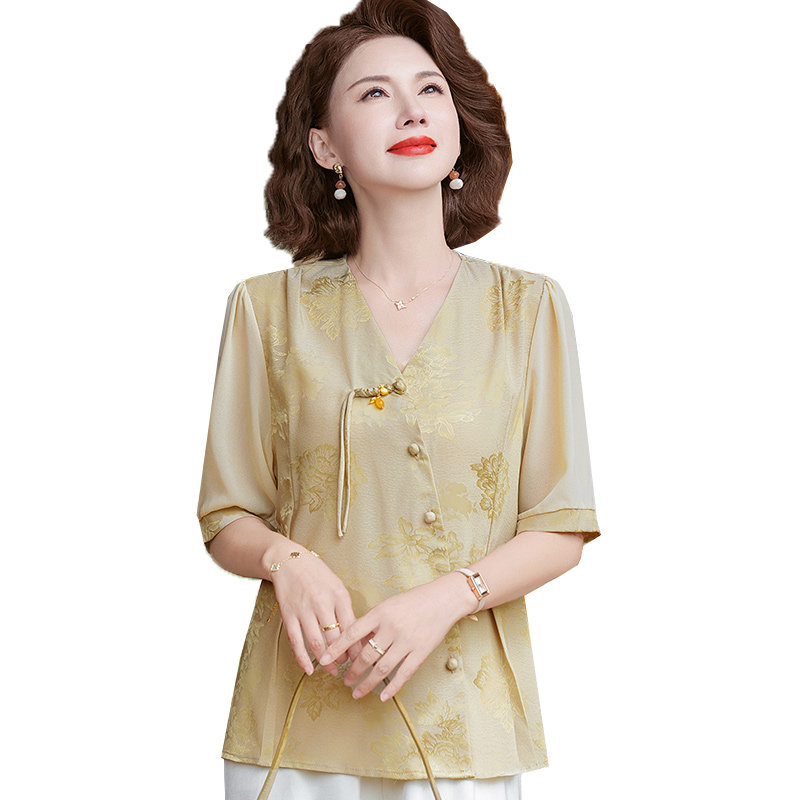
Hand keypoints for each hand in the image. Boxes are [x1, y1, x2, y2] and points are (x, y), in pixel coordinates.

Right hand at [264, 543, 359, 676]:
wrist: (289, 561)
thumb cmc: (317, 574)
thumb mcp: (337, 586)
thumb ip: (345, 608)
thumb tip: (357, 633)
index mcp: (338, 595)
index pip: (351, 627)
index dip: (356, 646)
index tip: (361, 658)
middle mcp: (322, 603)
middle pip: (334, 638)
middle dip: (342, 657)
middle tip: (347, 666)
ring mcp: (304, 610)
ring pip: (316, 643)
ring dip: (326, 661)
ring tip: (332, 669)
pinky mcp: (288, 615)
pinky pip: (296, 642)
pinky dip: (302, 658)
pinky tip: (309, 669)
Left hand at [318, 573, 470, 702]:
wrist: (443, 599)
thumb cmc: (414, 600)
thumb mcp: (389, 605)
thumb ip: (373, 622)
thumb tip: (355, 643)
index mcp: (381, 613)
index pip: (352, 632)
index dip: (336, 647)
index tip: (324, 659)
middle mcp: (392, 628)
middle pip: (366, 655)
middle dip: (352, 670)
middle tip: (344, 680)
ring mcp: (407, 641)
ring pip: (382, 668)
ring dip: (367, 683)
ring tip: (357, 691)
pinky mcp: (421, 652)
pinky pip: (403, 674)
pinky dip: (392, 687)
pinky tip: (382, 697)